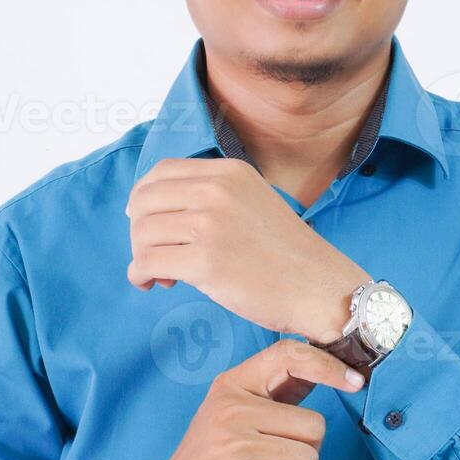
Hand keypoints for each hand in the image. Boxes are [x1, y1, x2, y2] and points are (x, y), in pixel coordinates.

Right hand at [115, 339, 364, 459]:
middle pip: (314, 426)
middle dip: (304, 451)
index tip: (356, 382)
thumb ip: (274, 393)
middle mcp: (230, 409)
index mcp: (232, 386)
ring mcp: (229, 447)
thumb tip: (326, 369)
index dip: (328, 365)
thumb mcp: (233, 414)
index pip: (289, 356)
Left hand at [125, 157, 370, 341]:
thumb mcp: (253, 200)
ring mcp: (210, 225)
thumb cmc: (285, 253)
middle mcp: (216, 191)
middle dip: (140, 230)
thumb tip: (149, 206)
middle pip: (144, 201)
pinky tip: (155, 282)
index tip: (147, 220)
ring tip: (165, 273)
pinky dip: (140, 275)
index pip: (161, 172)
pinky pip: (146, 262)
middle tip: (156, 252)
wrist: (319, 287)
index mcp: (229, 172)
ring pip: (142, 233)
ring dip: (142, 256)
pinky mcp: (205, 262)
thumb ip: (212, 194)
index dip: (144, 197)